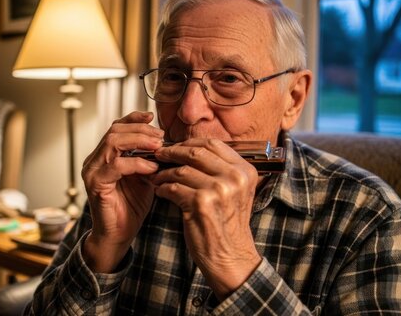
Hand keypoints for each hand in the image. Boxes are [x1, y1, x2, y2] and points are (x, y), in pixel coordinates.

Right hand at [81, 111, 163, 271]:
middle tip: (160, 136)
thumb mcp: (144, 177)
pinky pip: (116, 165)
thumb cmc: (131, 207)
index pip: (116, 127)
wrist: (118, 235)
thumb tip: (167, 142)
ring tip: (158, 147)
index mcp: (104, 155)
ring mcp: (92, 171)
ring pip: (113, 143)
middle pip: (114, 130)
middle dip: (140, 130)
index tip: (152, 117)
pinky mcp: (95, 184)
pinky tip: (151, 168)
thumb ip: (150, 159)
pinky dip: (136, 163)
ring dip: (138, 141)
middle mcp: (94, 160)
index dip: (133, 118)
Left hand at [152, 138, 261, 298]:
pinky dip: (163, 188)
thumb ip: (221, 169)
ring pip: (181, 170)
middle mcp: (234, 177)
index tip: (176, 146)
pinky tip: (160, 191)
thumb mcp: (236, 191)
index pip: (213, 144)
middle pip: (196, 152)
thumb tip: (191, 149)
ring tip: (157, 177)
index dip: (190, 143)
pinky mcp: (200, 204)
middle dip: (173, 152)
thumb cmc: (228, 224)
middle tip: (159, 155)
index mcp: (244, 170)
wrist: (230, 257)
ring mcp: (218, 190)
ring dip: (164, 172)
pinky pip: (173, 187)